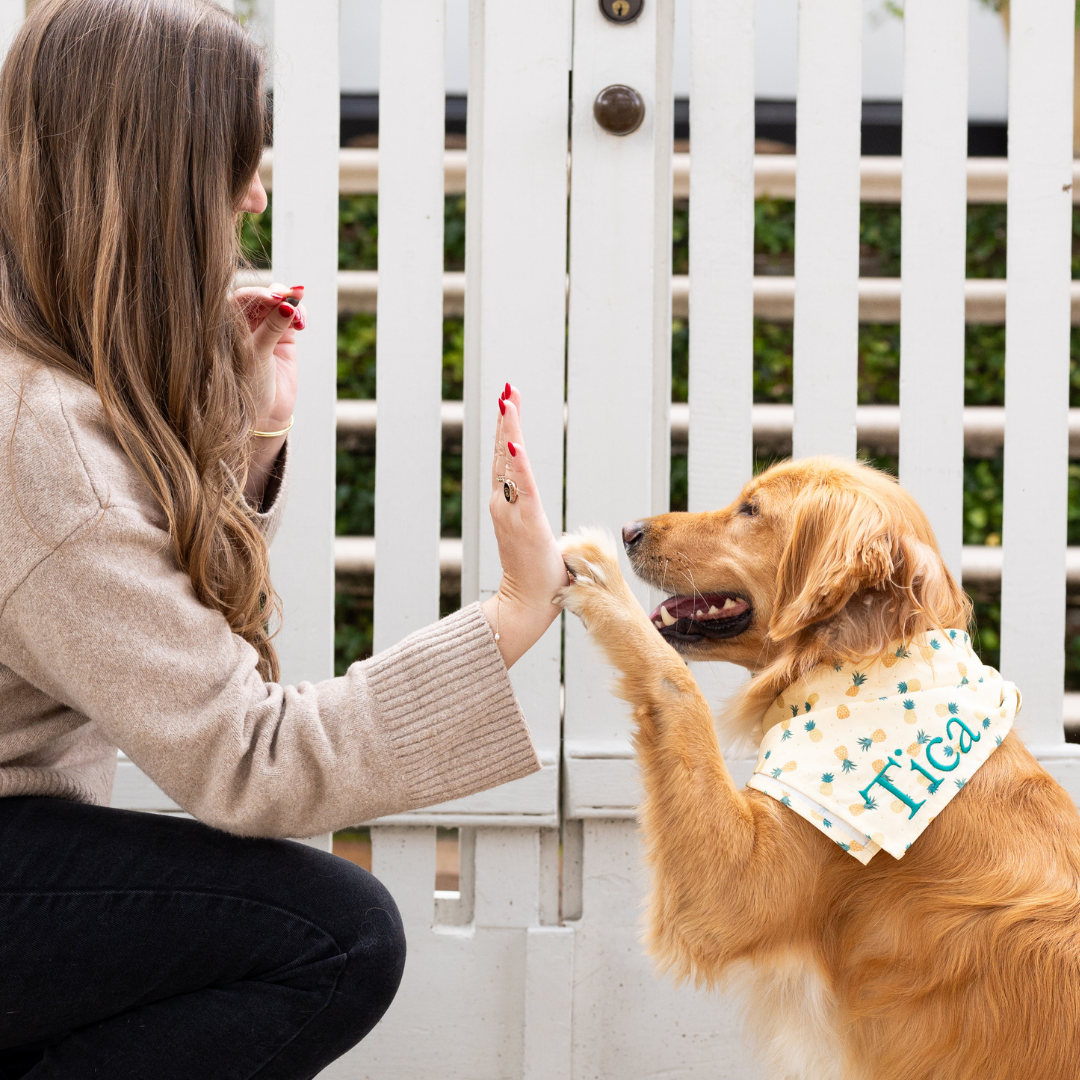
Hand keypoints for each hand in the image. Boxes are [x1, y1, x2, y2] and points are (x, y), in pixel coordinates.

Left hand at [230, 284, 306, 503]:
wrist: (264, 415)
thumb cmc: (246, 386)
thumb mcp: (256, 354)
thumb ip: (272, 327)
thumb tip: (287, 302)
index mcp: (225, 324)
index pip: (242, 298)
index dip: (259, 294)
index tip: (274, 298)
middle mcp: (244, 323)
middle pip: (263, 297)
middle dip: (278, 296)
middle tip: (290, 298)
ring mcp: (265, 329)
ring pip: (279, 304)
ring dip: (291, 304)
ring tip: (297, 315)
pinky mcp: (284, 338)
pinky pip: (292, 316)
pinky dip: (299, 314)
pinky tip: (301, 321)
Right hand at [482, 384, 568, 667]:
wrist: (527, 603)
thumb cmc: (537, 575)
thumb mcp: (535, 537)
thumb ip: (533, 519)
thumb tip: (546, 517)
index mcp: (507, 505)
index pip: (506, 459)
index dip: (507, 429)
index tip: (509, 401)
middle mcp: (504, 504)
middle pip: (504, 452)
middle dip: (507, 419)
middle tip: (508, 389)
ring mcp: (512, 512)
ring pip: (509, 463)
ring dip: (510, 431)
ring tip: (509, 402)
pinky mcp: (526, 522)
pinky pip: (523, 487)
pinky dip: (518, 464)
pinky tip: (515, 442)